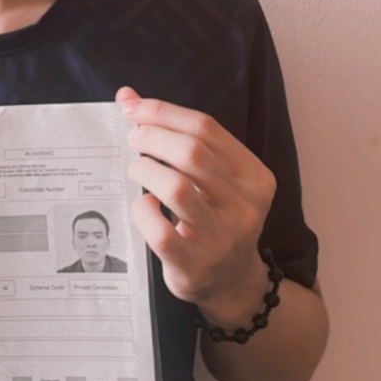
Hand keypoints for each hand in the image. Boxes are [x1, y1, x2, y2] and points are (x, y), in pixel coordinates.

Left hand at [117, 86, 276, 326]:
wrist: (231, 283)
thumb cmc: (214, 216)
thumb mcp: (211, 176)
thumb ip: (175, 134)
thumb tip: (127, 97)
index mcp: (254, 175)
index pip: (206, 128)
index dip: (163, 112)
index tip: (132, 107)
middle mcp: (244, 204)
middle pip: (192, 152)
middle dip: (152, 136)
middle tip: (132, 138)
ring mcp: (221, 237)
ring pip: (175, 187)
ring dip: (144, 170)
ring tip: (136, 170)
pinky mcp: (194, 263)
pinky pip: (158, 228)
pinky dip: (142, 209)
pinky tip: (142, 205)